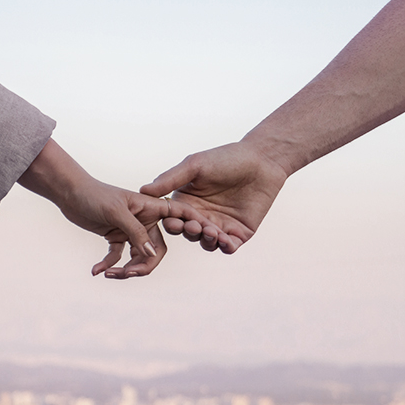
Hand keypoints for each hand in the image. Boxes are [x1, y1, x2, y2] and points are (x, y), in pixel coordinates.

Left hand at [19, 139, 222, 277]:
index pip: (180, 217)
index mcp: (152, 208)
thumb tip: (150, 254)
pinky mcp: (115, 237)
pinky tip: (96, 270)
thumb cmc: (95, 195)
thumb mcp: (116, 212)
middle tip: (128, 273)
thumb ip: (134, 233)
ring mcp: (130, 230)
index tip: (214, 235)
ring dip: (125, 269)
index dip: (196, 225)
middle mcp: (145, 220)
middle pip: (155, 250)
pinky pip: (117, 257)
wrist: (69, 193)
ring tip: (109, 274)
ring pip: (137, 258)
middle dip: (144, 265)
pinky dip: (108, 265)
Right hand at [140, 140, 287, 251]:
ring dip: (207, 240)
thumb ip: (170, 179)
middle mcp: (201, 217)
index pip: (173, 218)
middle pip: (189, 233)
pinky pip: (228, 246)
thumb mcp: (195, 165)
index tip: (173, 222)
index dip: (173, 223)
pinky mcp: (238, 233)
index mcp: (186, 202)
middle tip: (194, 227)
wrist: (262, 160)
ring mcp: (220, 226)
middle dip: (191, 232)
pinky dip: (225, 247)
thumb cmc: (226, 158)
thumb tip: (142, 190)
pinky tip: (225, 242)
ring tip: (211, 232)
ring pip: (207, 243)